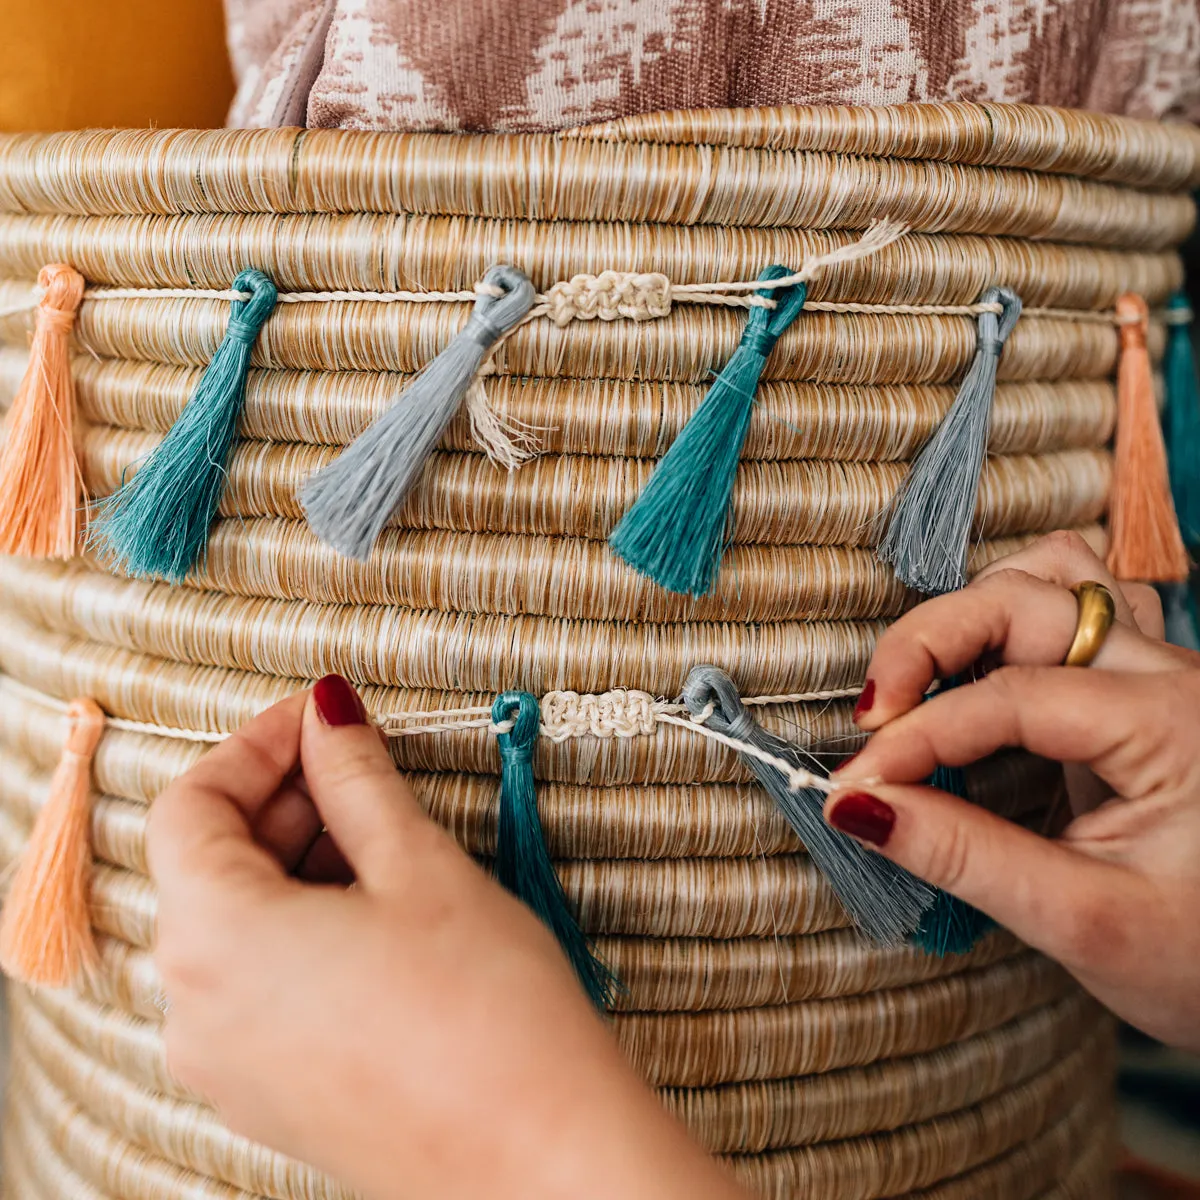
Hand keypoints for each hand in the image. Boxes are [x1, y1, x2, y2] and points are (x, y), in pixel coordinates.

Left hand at [148, 676, 744, 1199]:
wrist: (540, 1160)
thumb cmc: (485, 1015)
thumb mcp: (418, 868)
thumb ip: (356, 778)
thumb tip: (328, 716)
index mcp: (216, 939)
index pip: (190, 805)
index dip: (256, 745)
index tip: (318, 718)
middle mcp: (197, 1009)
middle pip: (207, 865)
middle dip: (281, 801)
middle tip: (360, 765)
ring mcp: (229, 1063)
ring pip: (234, 924)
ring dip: (295, 861)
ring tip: (382, 837)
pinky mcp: (271, 1094)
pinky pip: (257, 981)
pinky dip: (299, 925)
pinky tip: (378, 910)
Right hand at [830, 536, 1199, 1051]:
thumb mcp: (1085, 923)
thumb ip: (966, 856)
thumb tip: (859, 808)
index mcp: (1171, 723)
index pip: (1009, 696)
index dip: (917, 737)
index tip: (857, 786)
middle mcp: (1169, 673)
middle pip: (1022, 597)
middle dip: (927, 643)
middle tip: (873, 716)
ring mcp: (1158, 671)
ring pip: (1050, 579)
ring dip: (969, 619)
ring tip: (919, 686)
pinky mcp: (1139, 687)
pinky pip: (1073, 605)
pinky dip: (1010, 622)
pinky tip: (979, 669)